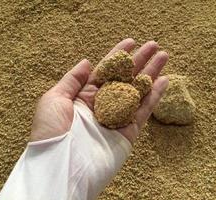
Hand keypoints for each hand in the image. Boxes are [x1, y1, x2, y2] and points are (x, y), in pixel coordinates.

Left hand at [31, 38, 168, 143]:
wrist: (60, 167)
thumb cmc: (51, 132)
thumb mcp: (54, 99)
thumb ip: (73, 80)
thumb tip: (88, 62)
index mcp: (84, 96)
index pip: (105, 71)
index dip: (117, 55)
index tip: (131, 42)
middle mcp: (102, 105)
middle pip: (124, 78)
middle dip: (139, 61)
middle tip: (153, 46)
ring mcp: (116, 118)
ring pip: (137, 92)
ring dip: (151, 74)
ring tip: (163, 57)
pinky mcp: (128, 133)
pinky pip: (143, 111)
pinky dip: (154, 97)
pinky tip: (164, 81)